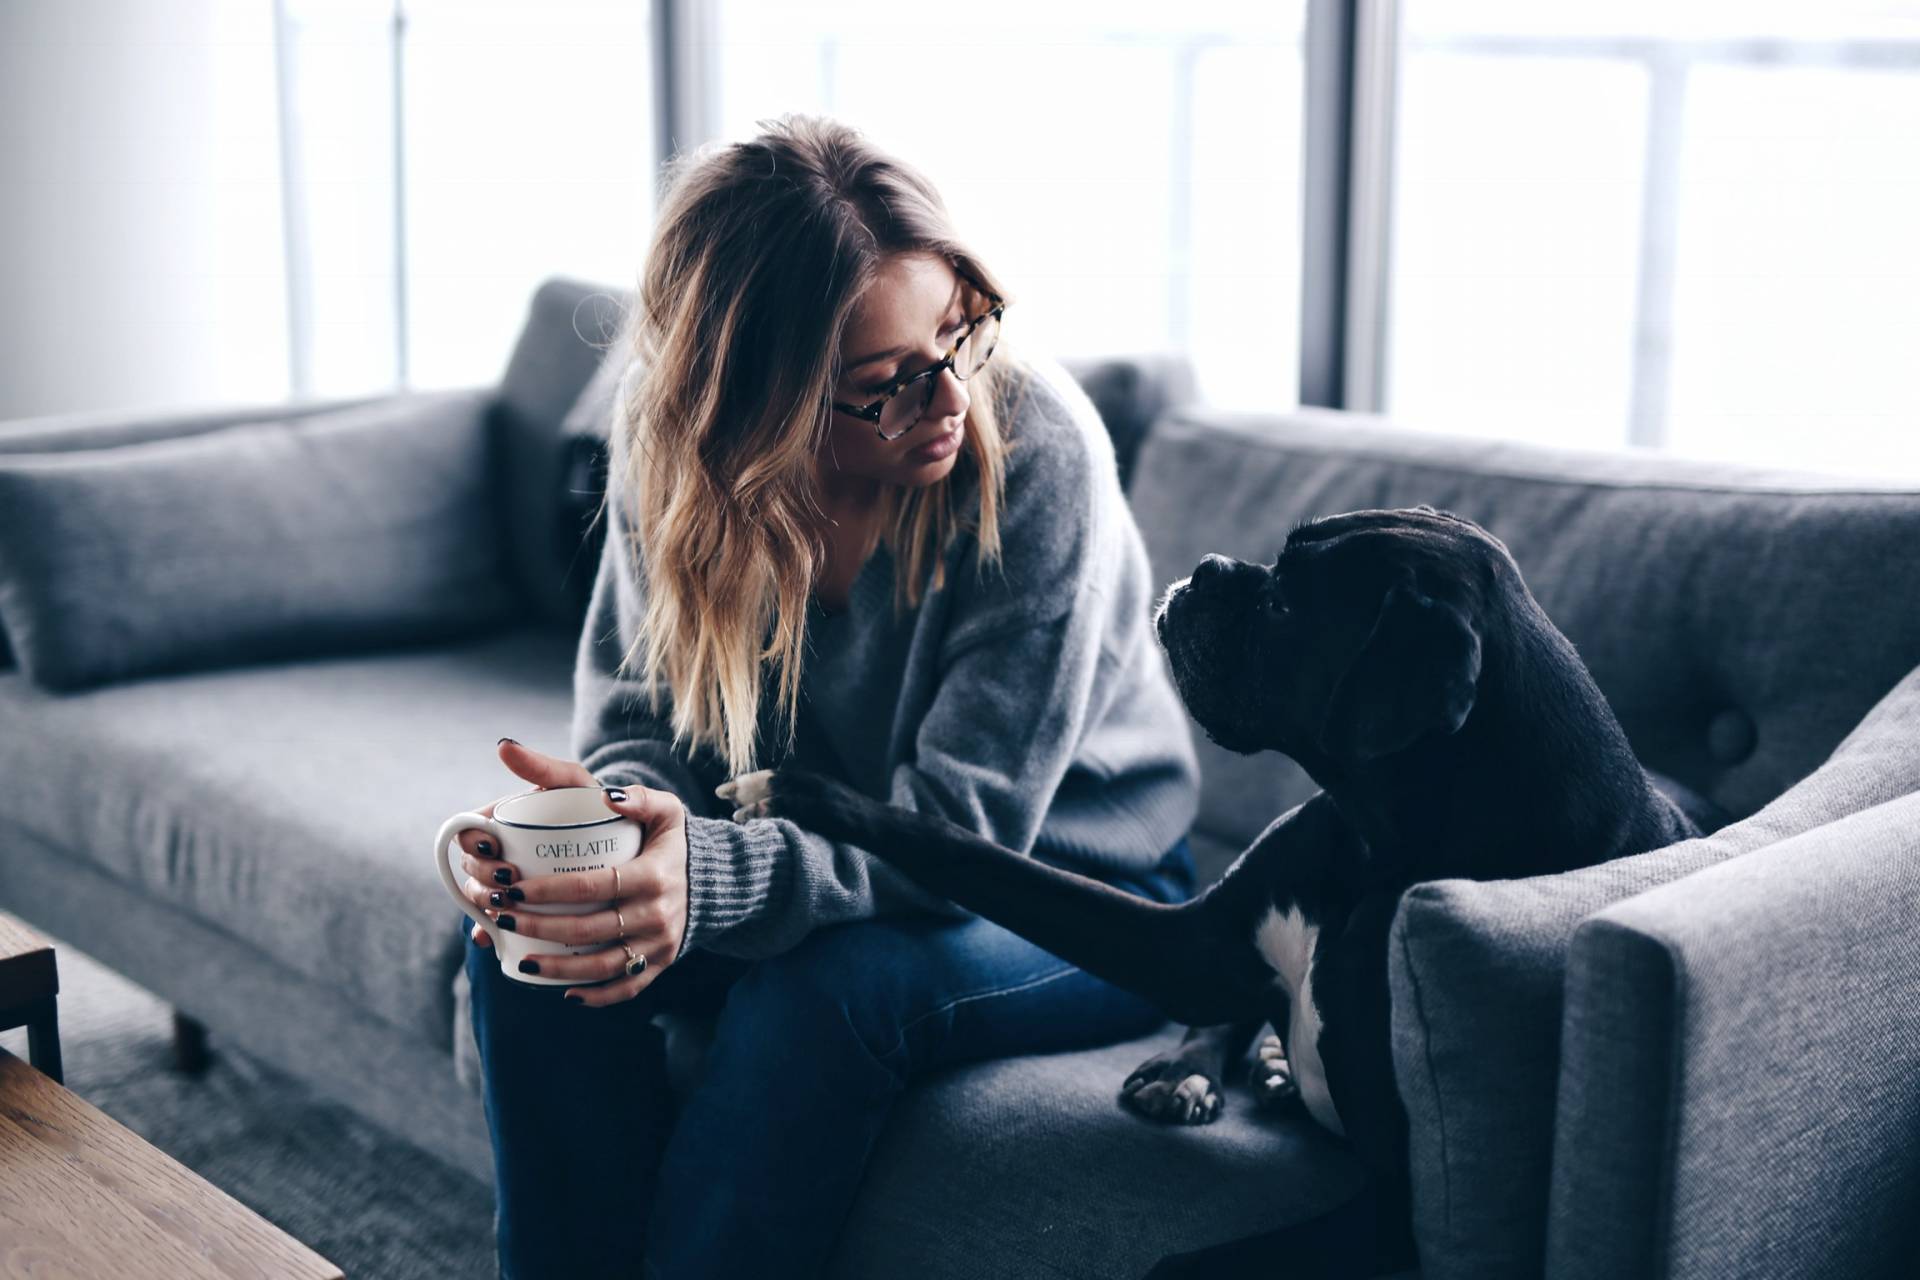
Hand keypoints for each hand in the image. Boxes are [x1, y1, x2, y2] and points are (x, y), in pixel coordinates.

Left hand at [457, 745, 690, 1007]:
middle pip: (588, 929)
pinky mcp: (660, 964)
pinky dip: (596, 995)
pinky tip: (565, 993)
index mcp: (653, 876)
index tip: (513, 887)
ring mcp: (659, 944)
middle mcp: (657, 914)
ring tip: (523, 961)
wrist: (716, 880)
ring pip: (602, 965)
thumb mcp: (666, 810)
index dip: (548, 890)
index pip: (591, 885)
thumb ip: (638, 796)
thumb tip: (607, 797)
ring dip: (558, 969)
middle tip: (502, 917)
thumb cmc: (673, 841)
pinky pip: (626, 988)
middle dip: (538, 926)